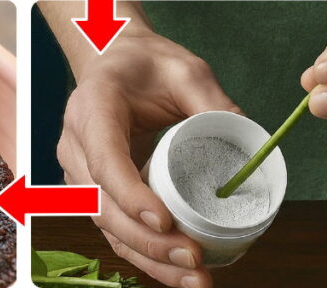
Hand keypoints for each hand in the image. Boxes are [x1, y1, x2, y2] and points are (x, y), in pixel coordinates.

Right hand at [45, 2, 239, 287]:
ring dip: (147, 257)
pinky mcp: (93, 190)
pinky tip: (178, 272)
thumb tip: (250, 141)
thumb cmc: (146, 64)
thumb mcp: (184, 70)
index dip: (131, 195)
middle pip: (102, 204)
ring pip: (105, 225)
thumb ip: (213, 102)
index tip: (166, 220)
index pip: (105, 160)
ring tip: (195, 277)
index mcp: (93, 108)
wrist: (115, 60)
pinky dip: (143, 254)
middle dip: (147, 240)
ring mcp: (79, 171)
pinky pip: (113, 228)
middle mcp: (76, 144)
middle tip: (193, 258)